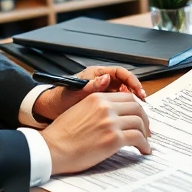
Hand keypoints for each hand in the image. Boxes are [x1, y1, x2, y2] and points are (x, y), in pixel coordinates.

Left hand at [32, 66, 146, 122]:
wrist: (48, 111)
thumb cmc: (59, 99)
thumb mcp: (74, 93)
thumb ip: (91, 87)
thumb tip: (106, 78)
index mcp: (96, 74)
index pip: (121, 73)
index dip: (132, 81)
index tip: (138, 92)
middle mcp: (101, 81)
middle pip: (125, 84)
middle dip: (136, 93)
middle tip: (142, 104)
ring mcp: (103, 93)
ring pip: (123, 96)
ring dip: (132, 103)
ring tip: (138, 113)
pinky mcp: (102, 105)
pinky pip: (118, 105)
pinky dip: (124, 111)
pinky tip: (128, 119)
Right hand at [40, 92, 151, 174]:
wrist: (52, 149)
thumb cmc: (61, 135)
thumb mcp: (79, 110)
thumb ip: (97, 109)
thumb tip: (113, 116)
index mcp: (97, 98)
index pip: (126, 98)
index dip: (136, 108)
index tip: (138, 117)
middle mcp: (106, 107)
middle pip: (137, 108)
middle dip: (144, 119)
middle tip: (146, 130)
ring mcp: (111, 122)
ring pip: (139, 123)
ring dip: (145, 134)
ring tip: (144, 142)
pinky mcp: (113, 139)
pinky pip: (137, 138)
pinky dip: (144, 145)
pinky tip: (143, 150)